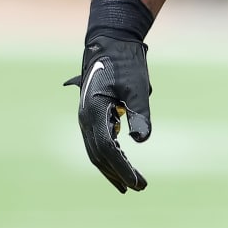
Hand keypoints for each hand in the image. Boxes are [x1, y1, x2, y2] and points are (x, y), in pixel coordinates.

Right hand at [64, 30, 152, 192]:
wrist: (110, 40)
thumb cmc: (125, 61)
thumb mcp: (137, 86)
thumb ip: (140, 112)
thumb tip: (142, 140)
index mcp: (93, 111)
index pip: (107, 150)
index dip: (123, 168)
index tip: (138, 183)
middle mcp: (85, 117)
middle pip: (99, 155)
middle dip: (118, 174)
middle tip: (139, 188)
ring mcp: (86, 117)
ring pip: (96, 151)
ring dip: (113, 168)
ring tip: (131, 183)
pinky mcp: (91, 114)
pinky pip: (99, 141)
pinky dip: (110, 155)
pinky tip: (123, 161)